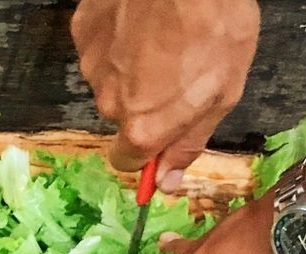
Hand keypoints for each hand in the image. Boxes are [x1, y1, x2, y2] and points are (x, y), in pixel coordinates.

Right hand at [71, 0, 258, 191]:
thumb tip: (167, 181)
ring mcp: (92, 64)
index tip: (163, 132)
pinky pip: (100, 47)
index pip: (127, 161)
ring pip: (109, 79)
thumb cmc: (215, 25)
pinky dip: (118, 39)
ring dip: (130, 68)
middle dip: (144, 102)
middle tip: (176, 70)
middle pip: (121, 116)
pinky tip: (142, 20)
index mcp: (143, 126)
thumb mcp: (222, 93)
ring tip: (162, 38)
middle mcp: (108, 102)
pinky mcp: (83, 30)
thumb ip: (189, 142)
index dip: (147, 150)